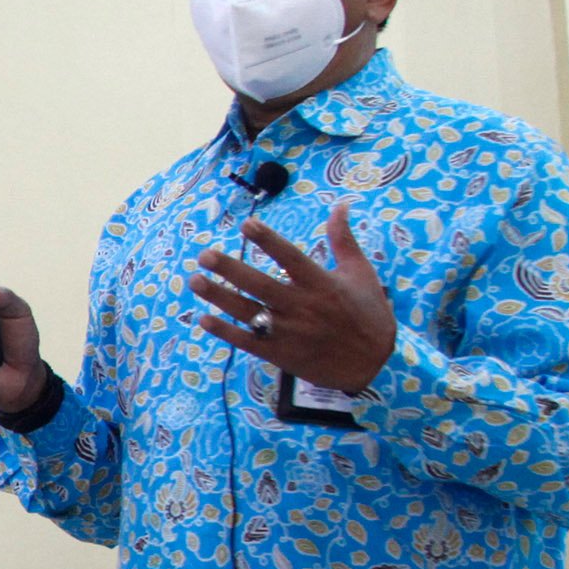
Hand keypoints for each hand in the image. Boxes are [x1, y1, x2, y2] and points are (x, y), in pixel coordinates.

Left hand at [188, 202, 393, 392]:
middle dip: (231, 270)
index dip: (268, 241)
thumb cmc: (368, 313)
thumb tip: (339, 205)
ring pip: (248, 312)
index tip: (246, 224)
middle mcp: (302, 306)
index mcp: (321, 284)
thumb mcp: (360, 273)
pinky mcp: (281, 354)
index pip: (290, 258)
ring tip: (195, 280)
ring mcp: (289, 332)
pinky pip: (248, 342)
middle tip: (204, 255)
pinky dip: (225, 332)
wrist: (374, 364)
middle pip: (261, 285)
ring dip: (219, 297)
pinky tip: (203, 319)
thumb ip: (343, 239)